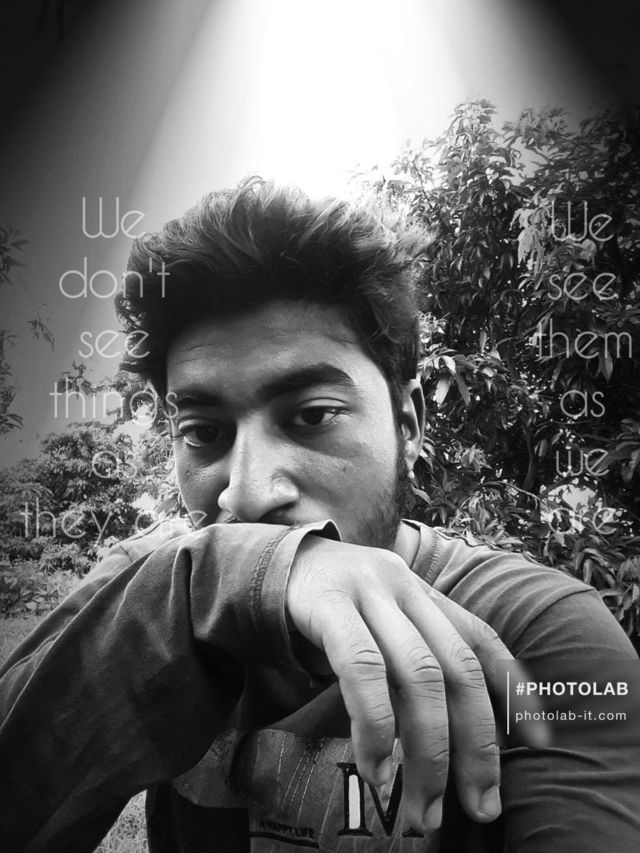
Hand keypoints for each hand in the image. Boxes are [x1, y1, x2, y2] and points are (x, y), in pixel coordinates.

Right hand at [285, 535, 544, 833]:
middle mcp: (404, 586)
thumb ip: (409, 657)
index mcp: (421, 592)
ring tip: (423, 807)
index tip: (540, 743)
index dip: (515, 689)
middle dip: (476, 744)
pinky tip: (375, 767)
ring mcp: (367, 592)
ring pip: (418, 675)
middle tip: (479, 805)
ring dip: (428, 750)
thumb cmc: (327, 609)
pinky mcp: (328, 605)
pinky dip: (375, 726)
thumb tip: (447, 734)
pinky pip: (361, 670)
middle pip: (456, 668)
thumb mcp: (377, 623)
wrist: (263, 565)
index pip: (481, 638)